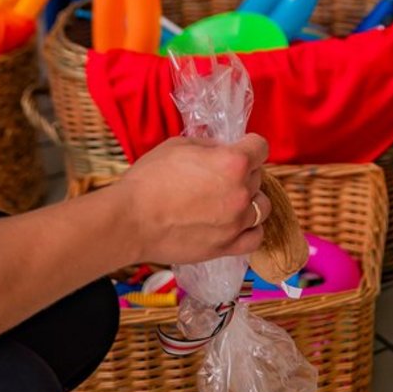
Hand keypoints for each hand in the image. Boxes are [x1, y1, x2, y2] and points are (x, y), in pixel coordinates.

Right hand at [115, 134, 270, 264]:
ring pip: (262, 206)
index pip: (261, 147)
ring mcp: (236, 222)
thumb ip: (209, 145)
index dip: (250, 145)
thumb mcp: (179, 145)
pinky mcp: (226, 247)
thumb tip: (222, 150)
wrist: (130, 220)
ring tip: (228, 200)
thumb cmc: (149, 179)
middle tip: (220, 176)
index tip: (241, 148)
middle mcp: (240, 192)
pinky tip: (237, 223)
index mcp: (233, 162)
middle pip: (258, 176)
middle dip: (243, 172)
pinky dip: (250, 229)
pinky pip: (255, 237)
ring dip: (249, 200)